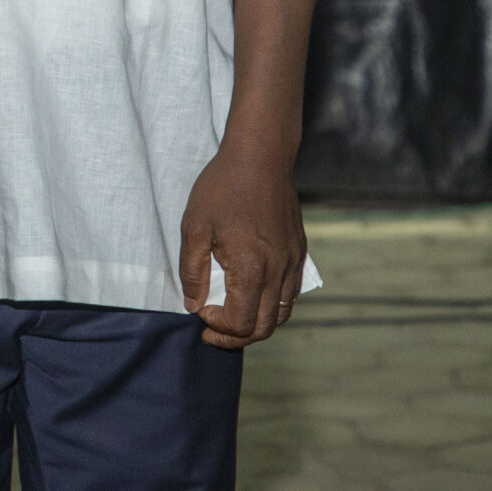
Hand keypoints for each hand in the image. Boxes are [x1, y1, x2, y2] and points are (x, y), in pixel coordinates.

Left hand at [178, 140, 305, 348]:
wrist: (260, 155)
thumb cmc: (223, 187)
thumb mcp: (194, 227)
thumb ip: (192, 271)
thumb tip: (194, 305)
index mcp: (251, 268)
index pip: (241, 322)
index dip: (218, 327)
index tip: (200, 311)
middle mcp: (278, 271)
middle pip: (265, 327)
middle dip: (236, 336)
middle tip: (213, 329)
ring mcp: (292, 262)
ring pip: (282, 313)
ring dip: (257, 323)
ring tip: (233, 317)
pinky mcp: (299, 251)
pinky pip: (291, 292)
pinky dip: (273, 305)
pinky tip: (253, 293)